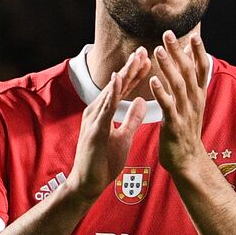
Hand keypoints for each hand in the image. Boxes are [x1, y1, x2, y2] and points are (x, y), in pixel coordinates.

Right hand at [67, 46, 150, 199]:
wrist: (87, 184)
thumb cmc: (103, 162)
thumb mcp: (123, 137)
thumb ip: (131, 119)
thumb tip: (141, 102)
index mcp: (104, 112)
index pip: (122, 89)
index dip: (135, 74)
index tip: (148, 59)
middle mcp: (97, 111)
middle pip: (117, 85)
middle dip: (131, 67)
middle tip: (144, 50)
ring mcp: (94, 119)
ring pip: (111, 92)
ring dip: (124, 74)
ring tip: (136, 59)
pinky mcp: (94, 130)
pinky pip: (105, 109)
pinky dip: (112, 93)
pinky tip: (119, 80)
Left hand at [150, 30, 208, 176]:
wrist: (188, 160)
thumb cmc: (186, 130)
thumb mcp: (194, 104)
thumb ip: (191, 83)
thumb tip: (190, 61)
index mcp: (199, 95)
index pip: (202, 69)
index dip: (199, 52)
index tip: (194, 35)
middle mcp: (195, 101)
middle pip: (188, 71)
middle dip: (178, 51)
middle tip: (168, 34)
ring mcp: (185, 112)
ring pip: (178, 85)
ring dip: (168, 67)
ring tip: (157, 50)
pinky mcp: (174, 124)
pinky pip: (168, 105)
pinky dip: (161, 92)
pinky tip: (153, 80)